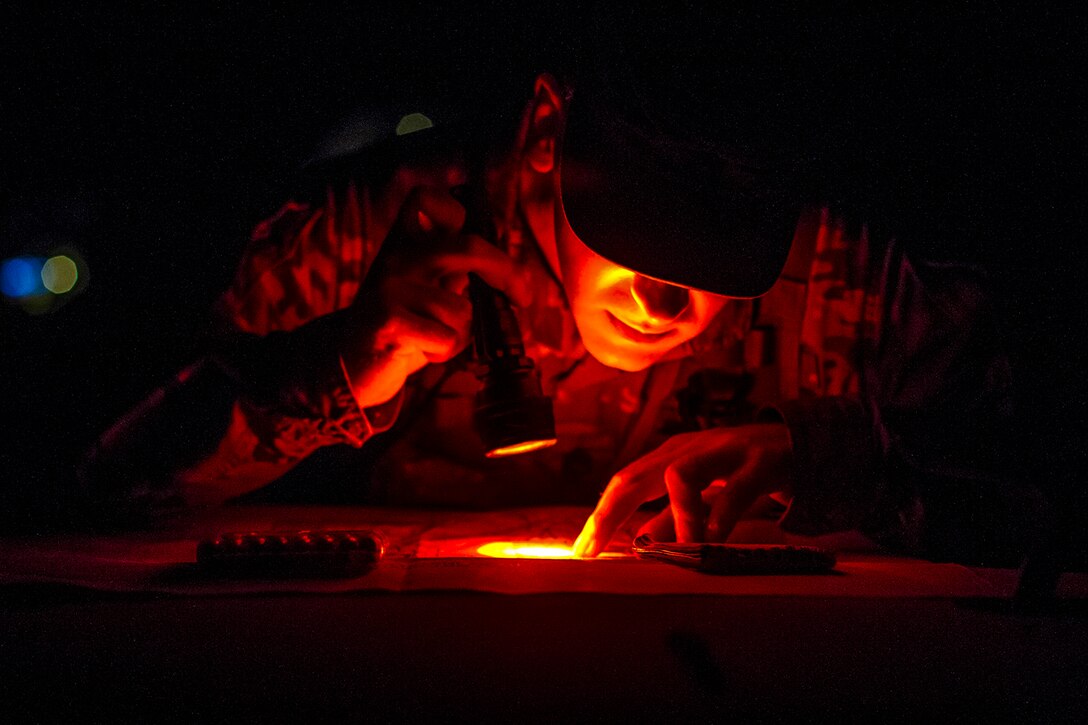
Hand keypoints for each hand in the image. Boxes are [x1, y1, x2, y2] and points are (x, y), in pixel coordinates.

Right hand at [339, 187, 530, 409]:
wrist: (351, 362)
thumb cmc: (401, 325)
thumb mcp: (424, 288)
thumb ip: (453, 271)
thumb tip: (506, 270)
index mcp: (403, 241)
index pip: (427, 198)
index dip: (459, 212)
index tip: (484, 246)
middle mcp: (396, 256)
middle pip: (469, 246)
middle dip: (507, 272)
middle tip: (522, 296)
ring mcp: (389, 286)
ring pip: (462, 309)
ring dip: (462, 333)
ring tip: (436, 338)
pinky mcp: (388, 321)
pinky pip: (447, 337)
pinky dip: (445, 352)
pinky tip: (423, 351)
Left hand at [572, 423, 793, 556]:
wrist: (803, 442)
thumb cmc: (743, 469)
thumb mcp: (703, 494)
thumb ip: (672, 516)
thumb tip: (637, 543)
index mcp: (671, 457)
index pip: (623, 484)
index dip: (600, 516)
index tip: (581, 551)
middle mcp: (689, 449)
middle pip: (636, 476)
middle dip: (609, 513)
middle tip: (594, 550)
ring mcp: (723, 452)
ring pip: (680, 475)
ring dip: (671, 515)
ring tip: (671, 551)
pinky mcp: (760, 461)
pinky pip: (735, 490)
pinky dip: (720, 516)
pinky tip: (712, 541)